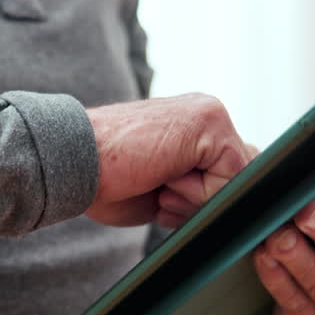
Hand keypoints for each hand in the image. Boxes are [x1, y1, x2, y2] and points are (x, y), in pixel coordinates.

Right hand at [85, 94, 251, 226]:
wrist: (75, 163)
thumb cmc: (110, 181)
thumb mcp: (167, 189)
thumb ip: (202, 186)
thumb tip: (234, 199)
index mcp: (197, 126)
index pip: (232, 175)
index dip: (202, 201)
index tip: (161, 193)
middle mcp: (208, 114)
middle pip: (240, 178)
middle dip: (204, 200)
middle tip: (160, 188)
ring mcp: (210, 114)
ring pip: (236, 180)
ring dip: (198, 197)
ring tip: (159, 180)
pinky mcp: (209, 122)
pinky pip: (229, 177)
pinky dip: (197, 192)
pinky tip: (163, 176)